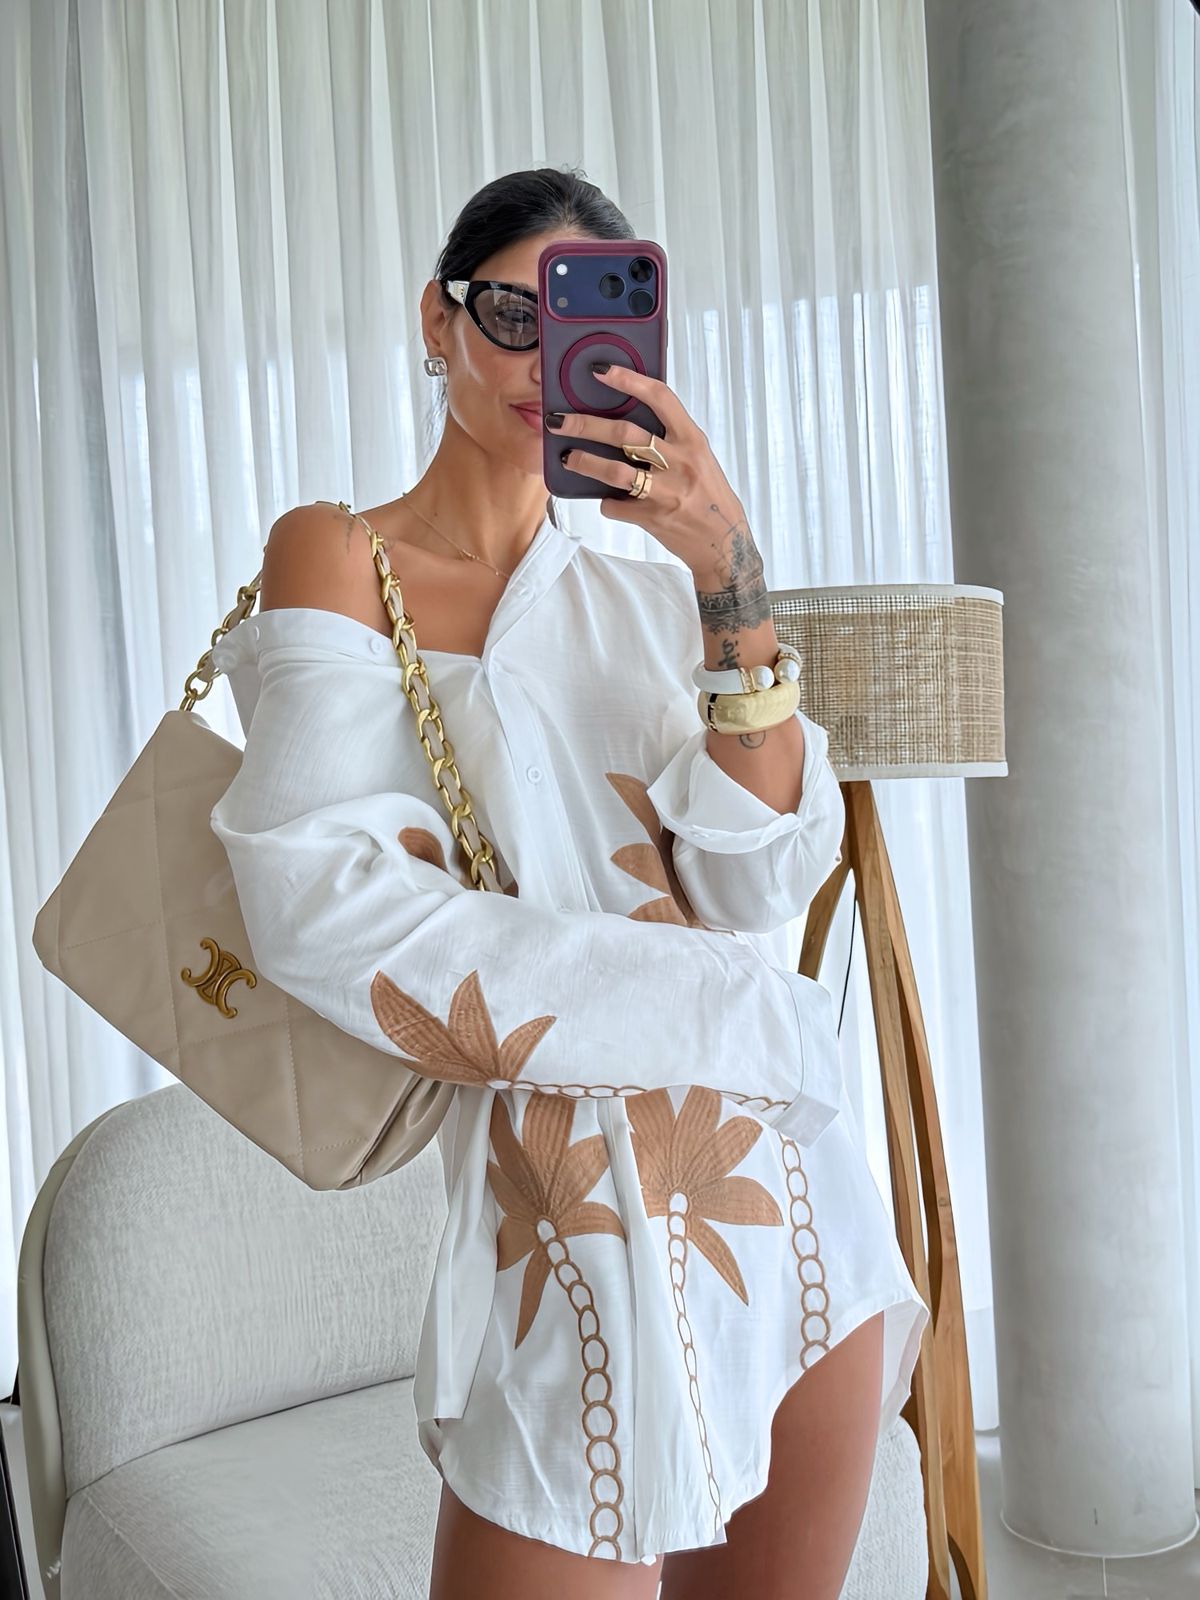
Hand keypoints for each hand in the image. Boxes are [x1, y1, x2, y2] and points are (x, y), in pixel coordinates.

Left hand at [549, 364, 751, 578]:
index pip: (660, 398)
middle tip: (559, 422)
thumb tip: (629, 423)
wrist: (723, 541)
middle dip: (585, 425)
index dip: (628, 380)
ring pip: (614, 471)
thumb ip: (670, 439)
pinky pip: (616, 505)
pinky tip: (607, 499)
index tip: (601, 371)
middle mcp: (679, 462)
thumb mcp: (698, 457)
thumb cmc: (709, 494)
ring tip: (568, 458)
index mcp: (692, 440)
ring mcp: (665, 492)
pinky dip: (607, 501)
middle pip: (624, 434)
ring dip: (584, 462)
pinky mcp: (652, 518)